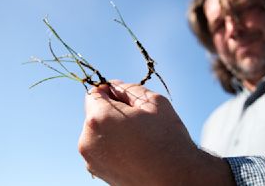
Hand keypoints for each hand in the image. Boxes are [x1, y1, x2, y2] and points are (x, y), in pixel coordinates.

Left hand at [78, 80, 234, 184]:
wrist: (176, 177)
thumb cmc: (167, 139)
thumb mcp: (153, 102)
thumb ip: (129, 89)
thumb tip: (114, 86)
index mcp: (99, 118)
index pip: (94, 93)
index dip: (110, 91)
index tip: (125, 97)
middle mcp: (88, 139)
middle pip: (95, 113)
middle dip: (112, 111)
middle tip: (138, 119)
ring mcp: (91, 159)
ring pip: (98, 132)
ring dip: (112, 129)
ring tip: (138, 137)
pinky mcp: (98, 172)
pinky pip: (101, 149)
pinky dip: (113, 145)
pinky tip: (135, 150)